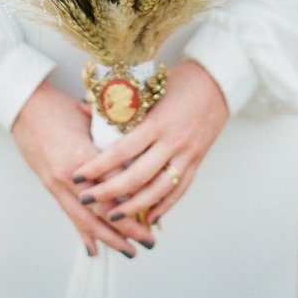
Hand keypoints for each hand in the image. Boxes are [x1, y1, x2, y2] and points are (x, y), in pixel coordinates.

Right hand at [11, 80, 155, 256]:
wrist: (23, 106)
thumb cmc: (58, 106)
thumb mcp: (91, 119)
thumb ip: (112, 137)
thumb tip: (137, 147)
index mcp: (83, 156)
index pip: (115, 187)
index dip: (135, 203)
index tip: (156, 213)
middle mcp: (69, 176)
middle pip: (102, 210)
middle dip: (127, 229)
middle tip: (149, 242)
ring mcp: (56, 183)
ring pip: (85, 218)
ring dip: (107, 237)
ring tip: (128, 251)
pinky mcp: (48, 185)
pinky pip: (69, 213)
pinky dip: (82, 232)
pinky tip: (94, 249)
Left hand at [71, 60, 228, 224]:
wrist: (218, 82)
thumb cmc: (181, 80)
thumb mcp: (148, 88)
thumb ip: (119, 106)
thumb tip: (85, 111)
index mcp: (157, 122)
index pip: (121, 152)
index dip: (98, 167)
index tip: (78, 176)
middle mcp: (172, 141)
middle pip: (137, 176)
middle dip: (109, 192)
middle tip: (87, 200)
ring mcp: (187, 154)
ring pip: (158, 190)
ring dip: (134, 206)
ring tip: (113, 217)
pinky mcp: (198, 160)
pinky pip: (180, 189)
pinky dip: (164, 205)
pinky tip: (148, 216)